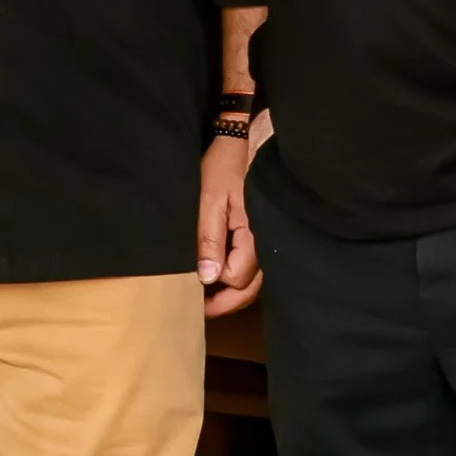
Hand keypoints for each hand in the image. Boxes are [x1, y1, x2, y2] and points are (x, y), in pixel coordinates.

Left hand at [198, 133, 262, 318]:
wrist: (235, 144)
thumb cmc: (223, 168)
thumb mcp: (210, 201)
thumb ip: (209, 239)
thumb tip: (207, 277)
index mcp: (255, 235)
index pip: (237, 278)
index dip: (214, 287)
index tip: (190, 291)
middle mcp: (265, 243)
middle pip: (249, 288)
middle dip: (224, 302)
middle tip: (196, 311)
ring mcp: (264, 241)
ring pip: (251, 281)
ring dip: (228, 293)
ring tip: (202, 298)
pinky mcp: (258, 237)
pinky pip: (250, 268)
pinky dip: (233, 278)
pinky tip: (214, 278)